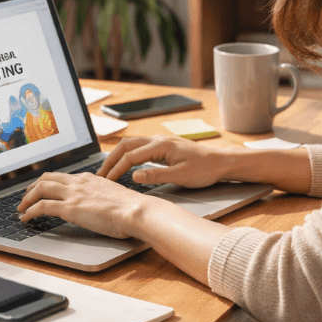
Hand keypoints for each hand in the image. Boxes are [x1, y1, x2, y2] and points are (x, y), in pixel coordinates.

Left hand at [17, 171, 164, 238]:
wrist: (135, 211)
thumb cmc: (131, 208)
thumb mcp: (113, 196)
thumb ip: (101, 197)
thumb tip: (97, 205)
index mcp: (89, 178)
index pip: (62, 176)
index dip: (48, 182)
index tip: (42, 188)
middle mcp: (79, 182)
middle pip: (47, 178)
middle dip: (32, 187)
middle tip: (26, 196)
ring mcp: (73, 194)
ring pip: (41, 189)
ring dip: (27, 199)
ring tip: (21, 208)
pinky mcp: (70, 208)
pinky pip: (42, 206)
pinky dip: (30, 211)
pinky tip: (26, 218)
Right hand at [98, 135, 232, 187]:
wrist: (220, 162)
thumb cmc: (204, 170)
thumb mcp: (180, 176)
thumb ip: (156, 176)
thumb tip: (134, 175)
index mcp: (161, 146)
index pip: (131, 156)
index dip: (117, 169)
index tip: (107, 182)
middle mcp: (158, 140)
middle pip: (126, 145)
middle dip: (111, 160)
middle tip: (100, 175)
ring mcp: (160, 141)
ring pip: (131, 145)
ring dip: (118, 156)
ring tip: (107, 171)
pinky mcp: (163, 146)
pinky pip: (139, 148)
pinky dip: (127, 155)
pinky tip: (124, 165)